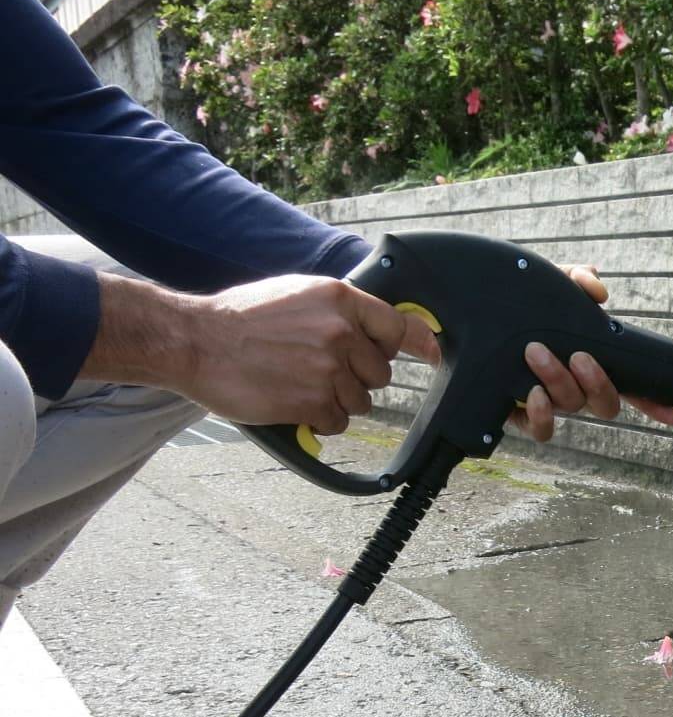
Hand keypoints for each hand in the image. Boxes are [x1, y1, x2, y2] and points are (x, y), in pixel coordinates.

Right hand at [85, 273, 407, 433]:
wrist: (194, 340)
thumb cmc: (240, 318)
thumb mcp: (296, 294)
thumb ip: (339, 310)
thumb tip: (381, 328)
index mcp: (340, 299)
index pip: (398, 326)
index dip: (416, 344)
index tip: (434, 355)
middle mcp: (340, 332)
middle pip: (381, 373)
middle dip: (357, 378)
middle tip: (319, 370)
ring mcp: (328, 368)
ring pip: (361, 401)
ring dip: (336, 401)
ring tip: (298, 383)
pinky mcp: (313, 401)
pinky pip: (338, 421)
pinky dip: (319, 419)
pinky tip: (292, 401)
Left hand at [512, 265, 672, 441]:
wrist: (464, 315)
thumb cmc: (514, 305)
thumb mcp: (548, 284)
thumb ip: (577, 278)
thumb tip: (600, 292)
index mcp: (588, 362)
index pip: (630, 387)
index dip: (655, 403)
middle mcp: (573, 388)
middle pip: (606, 404)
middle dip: (597, 381)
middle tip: (578, 355)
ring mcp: (549, 403)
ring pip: (571, 406)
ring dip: (559, 380)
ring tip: (535, 351)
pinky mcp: (518, 414)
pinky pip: (541, 430)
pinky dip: (542, 414)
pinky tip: (532, 392)